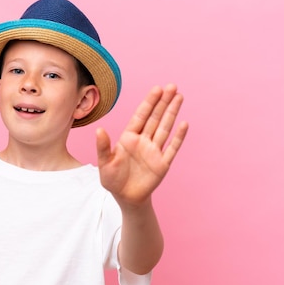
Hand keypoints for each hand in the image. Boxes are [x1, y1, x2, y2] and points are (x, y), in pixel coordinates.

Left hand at [96, 84, 187, 205]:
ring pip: (165, 128)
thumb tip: (99, 130)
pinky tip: (184, 123)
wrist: (126, 198)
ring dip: (172, 113)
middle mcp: (143, 141)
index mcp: (129, 138)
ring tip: (179, 97)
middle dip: (163, 102)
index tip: (156, 89)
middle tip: (172, 86)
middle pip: (155, 118)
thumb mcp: (104, 163)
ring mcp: (154, 151)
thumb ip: (103, 147)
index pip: (141, 116)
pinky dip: (178, 136)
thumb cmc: (113, 180)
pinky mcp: (163, 163)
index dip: (149, 103)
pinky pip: (172, 148)